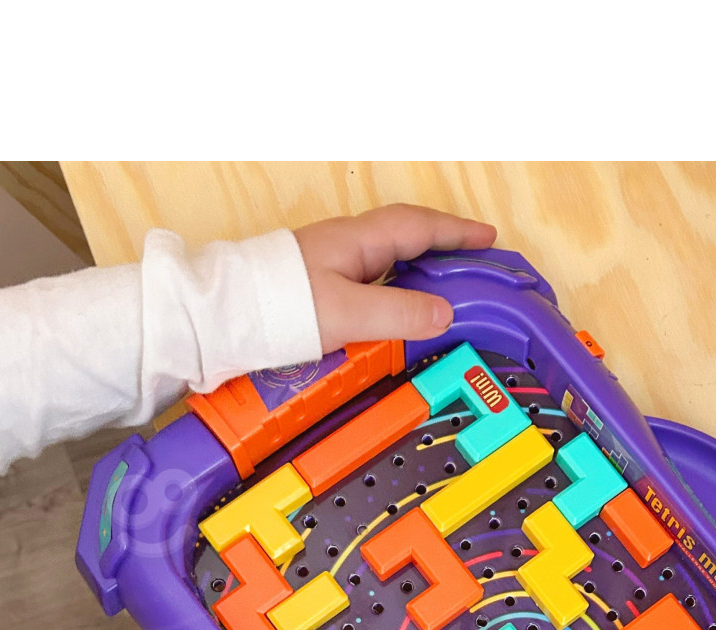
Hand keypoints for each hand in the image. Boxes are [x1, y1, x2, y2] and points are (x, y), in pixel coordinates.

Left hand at [294, 204, 496, 351]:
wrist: (226, 315)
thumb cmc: (280, 307)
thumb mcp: (348, 313)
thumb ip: (399, 313)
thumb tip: (445, 314)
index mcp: (359, 240)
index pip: (420, 227)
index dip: (457, 232)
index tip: (489, 237)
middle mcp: (348, 245)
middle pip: (407, 236)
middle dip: (444, 244)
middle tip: (474, 260)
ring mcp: (333, 263)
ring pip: (390, 258)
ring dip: (421, 266)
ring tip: (447, 285)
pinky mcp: (321, 285)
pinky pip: (373, 277)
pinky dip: (398, 286)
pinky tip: (400, 306)